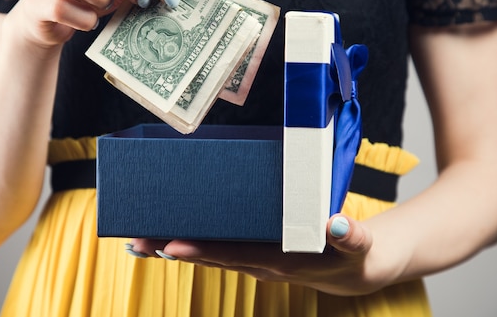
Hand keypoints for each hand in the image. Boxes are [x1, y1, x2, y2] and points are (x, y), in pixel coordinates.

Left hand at [129, 214, 383, 295]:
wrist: (354, 272)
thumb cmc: (355, 255)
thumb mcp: (359, 247)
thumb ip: (352, 236)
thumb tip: (337, 224)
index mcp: (280, 260)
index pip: (235, 255)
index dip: (203, 251)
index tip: (170, 246)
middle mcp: (260, 263)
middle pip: (211, 256)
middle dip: (173, 249)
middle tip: (136, 240)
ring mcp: (255, 261)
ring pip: (210, 255)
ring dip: (175, 248)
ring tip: (139, 241)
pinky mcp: (253, 254)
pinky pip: (218, 250)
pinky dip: (193, 244)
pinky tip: (168, 238)